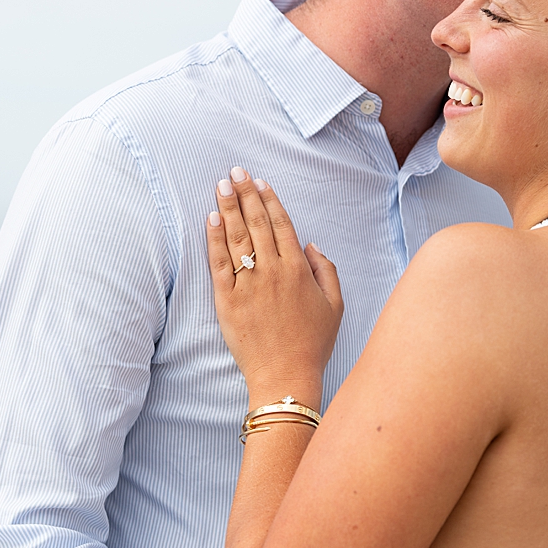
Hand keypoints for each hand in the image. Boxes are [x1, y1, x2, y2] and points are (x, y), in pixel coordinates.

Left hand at [207, 167, 341, 402]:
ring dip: (228, 208)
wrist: (285, 375)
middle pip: (257, 224)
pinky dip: (215, 239)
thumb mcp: (335, 305)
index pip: (282, 226)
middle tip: (236, 172)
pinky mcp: (228, 300)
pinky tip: (212, 219)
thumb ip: (327, 270)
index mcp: (299, 271)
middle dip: (246, 194)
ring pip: (237, 237)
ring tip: (221, 186)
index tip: (261, 183)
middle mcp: (273, 272)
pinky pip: (219, 263)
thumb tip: (310, 244)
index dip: (271, 202)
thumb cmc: (313, 343)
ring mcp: (248, 285)